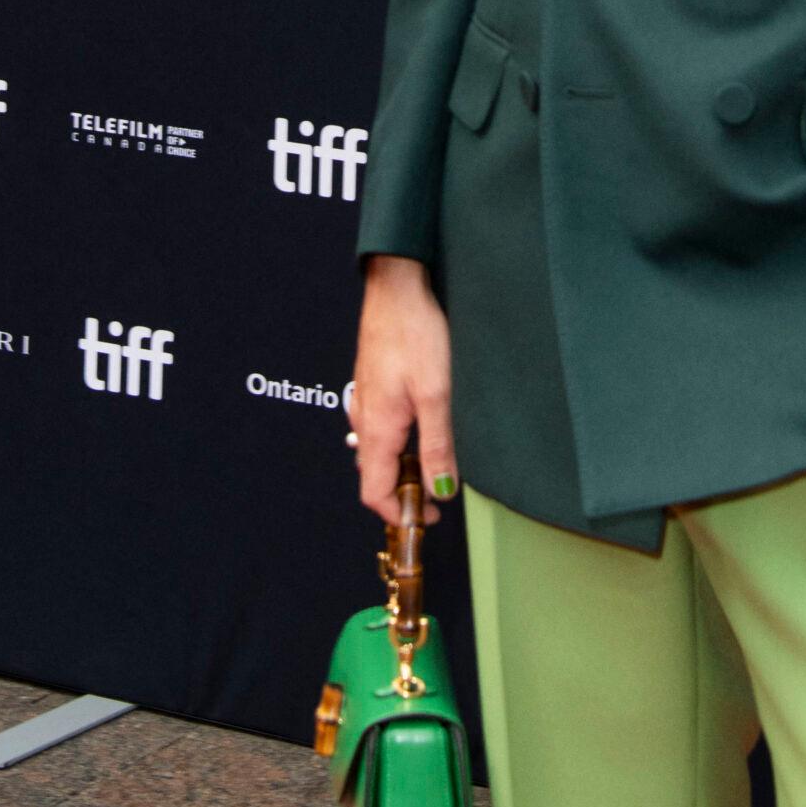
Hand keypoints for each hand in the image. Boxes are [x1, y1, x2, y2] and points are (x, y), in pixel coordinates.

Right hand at [349, 255, 457, 524]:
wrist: (397, 288)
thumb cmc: (415, 334)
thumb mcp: (437, 394)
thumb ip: (438, 446)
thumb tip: (441, 492)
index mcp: (376, 429)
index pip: (374, 493)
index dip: (400, 513)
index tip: (430, 518)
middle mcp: (364, 419)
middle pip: (375, 475)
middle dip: (405, 492)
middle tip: (441, 493)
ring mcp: (366, 402)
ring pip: (379, 451)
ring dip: (405, 466)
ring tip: (438, 462)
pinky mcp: (374, 386)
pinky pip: (382, 428)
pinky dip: (401, 442)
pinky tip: (424, 428)